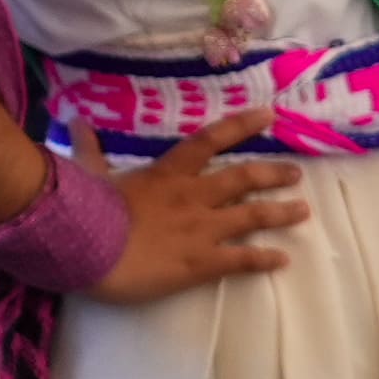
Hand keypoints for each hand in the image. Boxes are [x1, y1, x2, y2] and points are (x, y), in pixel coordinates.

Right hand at [88, 115, 308, 299]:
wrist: (87, 247)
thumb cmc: (87, 209)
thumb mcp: (88, 173)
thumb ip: (88, 148)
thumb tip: (75, 121)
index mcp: (168, 172)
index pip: (211, 140)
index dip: (242, 125)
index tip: (270, 115)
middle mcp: (193, 195)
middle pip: (243, 179)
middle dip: (273, 175)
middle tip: (297, 173)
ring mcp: (201, 229)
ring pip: (252, 217)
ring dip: (280, 213)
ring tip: (303, 211)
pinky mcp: (201, 263)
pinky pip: (241, 260)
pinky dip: (263, 259)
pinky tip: (282, 260)